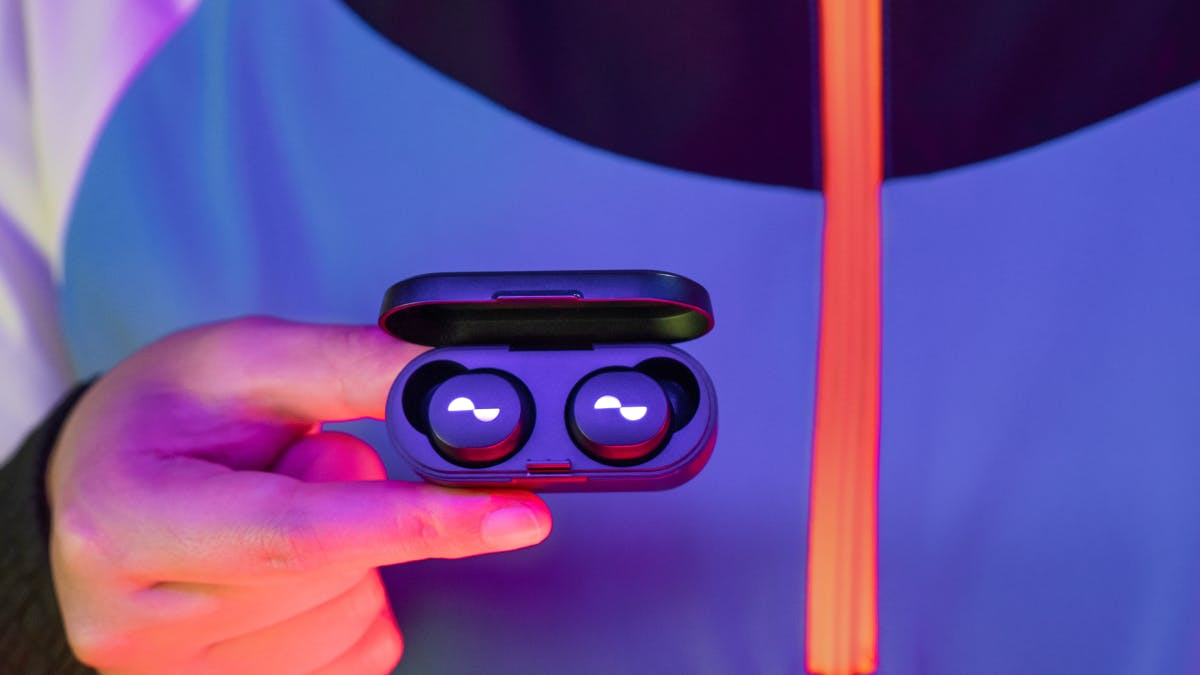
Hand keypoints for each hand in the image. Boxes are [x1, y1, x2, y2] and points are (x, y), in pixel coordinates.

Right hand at [46, 317, 551, 673]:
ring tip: (280, 508)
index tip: (513, 515)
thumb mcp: (249, 357)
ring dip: (356, 556)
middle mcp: (139, 616)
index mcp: (132, 521)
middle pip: (339, 574)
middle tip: (298, 462)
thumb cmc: (164, 417)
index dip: (417, 524)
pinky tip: (294, 564)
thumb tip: (458, 387)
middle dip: (362, 506)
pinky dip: (353, 600)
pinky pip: (355, 655)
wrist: (104, 476)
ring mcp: (177, 671)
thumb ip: (355, 368)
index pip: (301, 535)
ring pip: (356, 618)